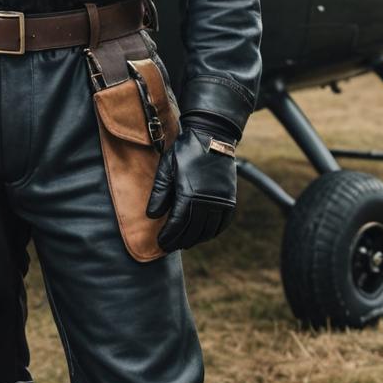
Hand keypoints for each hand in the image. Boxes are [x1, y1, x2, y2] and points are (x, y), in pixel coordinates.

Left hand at [146, 126, 236, 251]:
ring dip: (195, 239)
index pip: (177, 224)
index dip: (168, 236)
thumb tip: (152, 216)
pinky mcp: (230, 198)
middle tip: (170, 246)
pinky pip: (222, 223)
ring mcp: (221, 201)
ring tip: (184, 243)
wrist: (212, 136)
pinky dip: (212, 232)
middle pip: (192, 230)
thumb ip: (159, 193)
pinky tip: (203, 234)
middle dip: (179, 241)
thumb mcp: (166, 168)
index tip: (160, 243)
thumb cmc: (185, 151)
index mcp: (188, 194)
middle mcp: (207, 201)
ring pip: (208, 230)